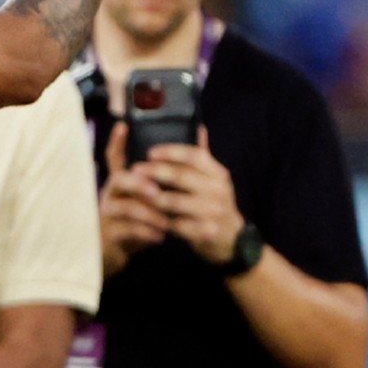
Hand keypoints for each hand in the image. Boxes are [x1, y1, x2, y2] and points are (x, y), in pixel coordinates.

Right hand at [100, 121, 168, 277]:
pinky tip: (160, 237)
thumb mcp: (147, 199)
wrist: (116, 252)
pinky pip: (126, 231)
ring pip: (123, 207)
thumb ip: (165, 175)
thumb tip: (195, 139)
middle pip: (117, 179)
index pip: (114, 157)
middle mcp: (111, 194)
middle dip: (139, 184)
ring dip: (147, 213)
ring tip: (166, 222)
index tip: (123, 126)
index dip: (117, 142)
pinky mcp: (109, 234)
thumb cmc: (136, 220)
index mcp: (121, 182)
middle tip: (157, 192)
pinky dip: (145, 233)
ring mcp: (107, 214)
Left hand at [136, 129, 244, 266]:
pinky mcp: (205, 232)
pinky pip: (177, 225)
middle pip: (182, 176)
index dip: (171, 152)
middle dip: (155, 172)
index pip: (195, 155)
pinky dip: (160, 220)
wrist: (233, 239)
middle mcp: (218, 190)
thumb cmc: (215, 204)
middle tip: (134, 170)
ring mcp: (213, 212)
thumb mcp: (214, 180)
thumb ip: (203, 157)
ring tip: (135, 193)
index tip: (150, 152)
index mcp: (218, 173)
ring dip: (153, 197)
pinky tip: (147, 216)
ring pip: (176, 202)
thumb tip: (198, 127)